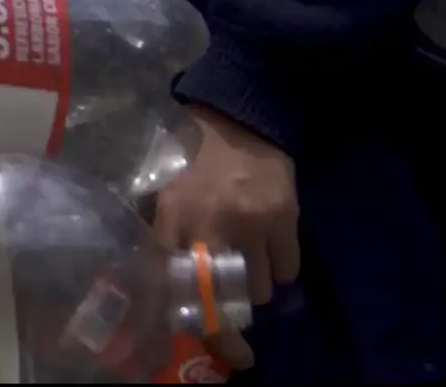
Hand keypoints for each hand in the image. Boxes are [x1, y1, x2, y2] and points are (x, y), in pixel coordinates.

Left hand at [153, 105, 300, 305]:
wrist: (239, 124)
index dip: (184, 311)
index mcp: (172, 217)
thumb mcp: (164, 193)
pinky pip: (287, 271)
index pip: (172, 283)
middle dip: (225, 313)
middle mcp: (208, 226)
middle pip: (219, 299)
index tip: (195, 321)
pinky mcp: (284, 221)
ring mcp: (250, 226)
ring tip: (250, 272)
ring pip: (258, 290)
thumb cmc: (195, 159)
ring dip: (254, 287)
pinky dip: (281, 270)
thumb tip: (158, 280)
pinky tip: (272, 255)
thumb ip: (161, 233)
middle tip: (229, 309)